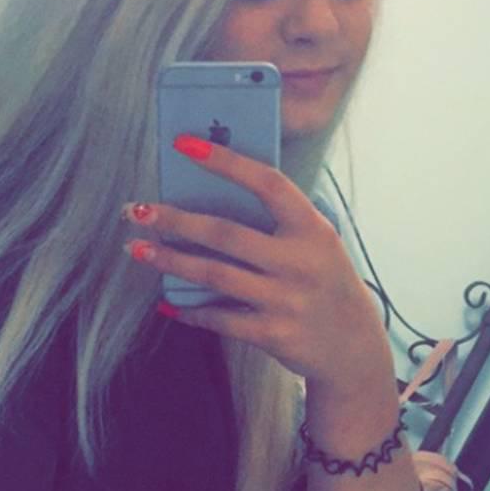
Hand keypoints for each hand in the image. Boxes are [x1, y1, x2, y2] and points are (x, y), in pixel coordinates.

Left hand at [122, 136, 387, 392]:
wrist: (354, 346)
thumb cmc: (324, 281)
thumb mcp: (317, 243)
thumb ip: (278, 222)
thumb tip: (210, 195)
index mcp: (312, 229)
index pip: (267, 184)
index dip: (225, 161)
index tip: (184, 144)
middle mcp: (299, 262)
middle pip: (226, 234)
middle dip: (175, 220)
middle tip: (135, 210)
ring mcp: (285, 300)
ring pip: (214, 275)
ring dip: (170, 261)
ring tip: (136, 248)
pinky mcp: (272, 334)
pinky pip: (220, 319)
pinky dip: (190, 311)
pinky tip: (168, 304)